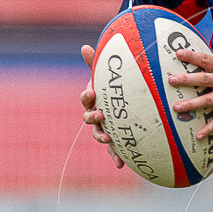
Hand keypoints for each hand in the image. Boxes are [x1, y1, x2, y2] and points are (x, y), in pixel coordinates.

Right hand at [79, 44, 123, 167]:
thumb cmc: (116, 87)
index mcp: (94, 100)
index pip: (86, 98)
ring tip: (108, 138)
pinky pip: (114, 149)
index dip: (87, 96)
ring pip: (99, 134)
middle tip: (100, 115)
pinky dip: (116, 157)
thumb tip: (84, 47)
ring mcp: (104, 128)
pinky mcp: (116, 140)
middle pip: (89, 118)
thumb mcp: (108, 76)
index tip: (91, 92)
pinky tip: (121, 165)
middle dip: (93, 118)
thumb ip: (97, 64)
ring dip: (102, 137)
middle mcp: (96, 115)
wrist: (128, 101)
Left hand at [168, 25, 212, 138]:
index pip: (206, 59)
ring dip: (192, 104)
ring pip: (207, 100)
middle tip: (171, 81)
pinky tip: (198, 135)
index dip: (192, 56)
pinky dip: (209, 128)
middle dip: (186, 80)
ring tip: (176, 108)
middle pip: (203, 79)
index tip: (178, 53)